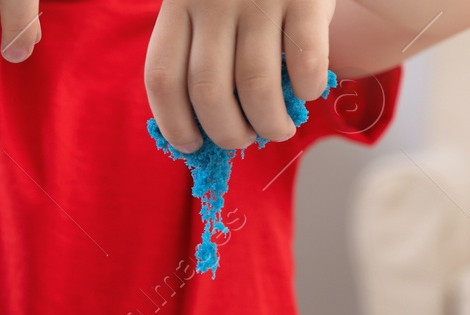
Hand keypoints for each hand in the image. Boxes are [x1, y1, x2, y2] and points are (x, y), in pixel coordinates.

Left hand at [145, 0, 334, 152]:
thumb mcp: (205, 7)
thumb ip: (197, 54)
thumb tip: (199, 130)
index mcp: (179, 6)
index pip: (163, 77)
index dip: (174, 122)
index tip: (190, 145)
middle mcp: (213, 2)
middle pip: (208, 90)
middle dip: (226, 132)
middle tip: (241, 141)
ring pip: (255, 85)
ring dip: (268, 123)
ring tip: (278, 130)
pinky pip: (304, 62)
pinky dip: (306, 89)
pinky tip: (306, 93)